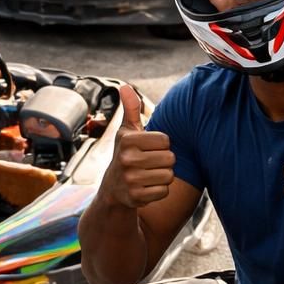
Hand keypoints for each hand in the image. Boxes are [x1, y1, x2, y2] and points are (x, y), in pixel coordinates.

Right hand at [102, 85, 175, 207]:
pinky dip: (159, 190)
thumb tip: (125, 86)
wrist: (112, 189)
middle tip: (150, 163)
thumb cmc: (125, 154)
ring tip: (148, 174)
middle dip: (164, 162)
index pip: (166, 140)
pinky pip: (164, 191)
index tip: (148, 148)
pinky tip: (146, 187)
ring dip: (162, 176)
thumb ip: (131, 109)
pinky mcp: (136, 197)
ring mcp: (130, 180)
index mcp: (128, 140)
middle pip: (170, 159)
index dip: (161, 145)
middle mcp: (127, 159)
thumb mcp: (126, 132)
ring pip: (169, 176)